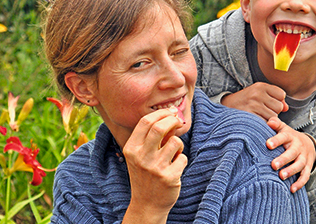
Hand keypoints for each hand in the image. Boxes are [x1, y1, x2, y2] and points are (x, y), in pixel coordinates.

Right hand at [122, 107, 187, 222]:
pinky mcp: (169, 178)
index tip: (170, 112)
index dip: (161, 113)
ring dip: (178, 144)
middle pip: (160, 127)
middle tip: (178, 121)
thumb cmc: (145, 174)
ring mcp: (155, 168)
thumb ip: (151, 138)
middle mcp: (141, 157)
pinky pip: (183, 158)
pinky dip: (182, 160)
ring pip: (175, 141)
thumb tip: (170, 117)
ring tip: (174, 153)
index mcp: (131, 149)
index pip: (145, 122)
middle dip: (172, 120)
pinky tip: (175, 168)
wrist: (147, 204)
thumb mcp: (139, 156)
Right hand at [221, 82, 288, 120]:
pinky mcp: (249, 116)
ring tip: (258, 115)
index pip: (281, 95)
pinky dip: (263, 124)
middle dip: (273, 111)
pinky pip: (265, 123)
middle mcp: (257, 94)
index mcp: (260, 86)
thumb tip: (286, 108)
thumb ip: (275, 98)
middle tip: (261, 110)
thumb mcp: (259, 94)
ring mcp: (253, 105)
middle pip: (279, 107)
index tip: (267, 102)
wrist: (226, 106)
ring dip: (268, 119)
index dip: (277, 101)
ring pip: (273, 117)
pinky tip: (256, 121)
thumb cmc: (246, 100)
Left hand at [266, 117, 315, 192]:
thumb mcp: (283, 128)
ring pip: (299, 165)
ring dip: (291, 171)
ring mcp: (304, 157)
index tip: (268, 144)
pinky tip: (292, 189)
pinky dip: (299, 183)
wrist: (308, 143)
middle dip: (283, 159)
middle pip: (292, 153)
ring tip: (281, 176)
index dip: (276, 140)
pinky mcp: (308, 166)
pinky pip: (305, 175)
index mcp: (290, 136)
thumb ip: (275, 124)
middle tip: (273, 165)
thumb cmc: (288, 136)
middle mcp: (298, 147)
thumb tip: (269, 121)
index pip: (283, 137)